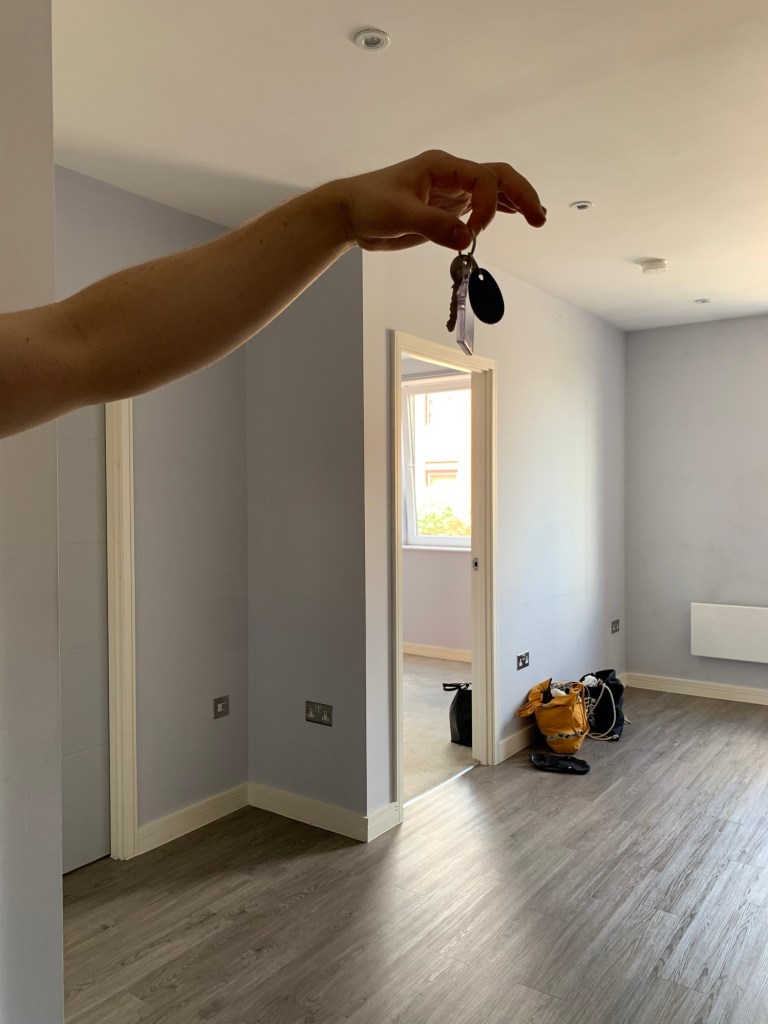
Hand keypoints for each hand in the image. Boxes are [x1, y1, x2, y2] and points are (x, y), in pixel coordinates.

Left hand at [327, 149, 545, 252]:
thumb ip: (434, 225)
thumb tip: (466, 238)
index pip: (483, 178)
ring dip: (515, 202)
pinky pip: (480, 206)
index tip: (475, 232)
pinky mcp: (446, 209)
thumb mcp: (399, 215)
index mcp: (442, 167)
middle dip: (520, 195)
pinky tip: (514, 217)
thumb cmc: (368, 205)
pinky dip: (498, 211)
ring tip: (537, 218)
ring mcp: (451, 192)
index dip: (488, 204)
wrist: (350, 213)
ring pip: (493, 191)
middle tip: (538, 218)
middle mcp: (451, 175)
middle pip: (497, 177)